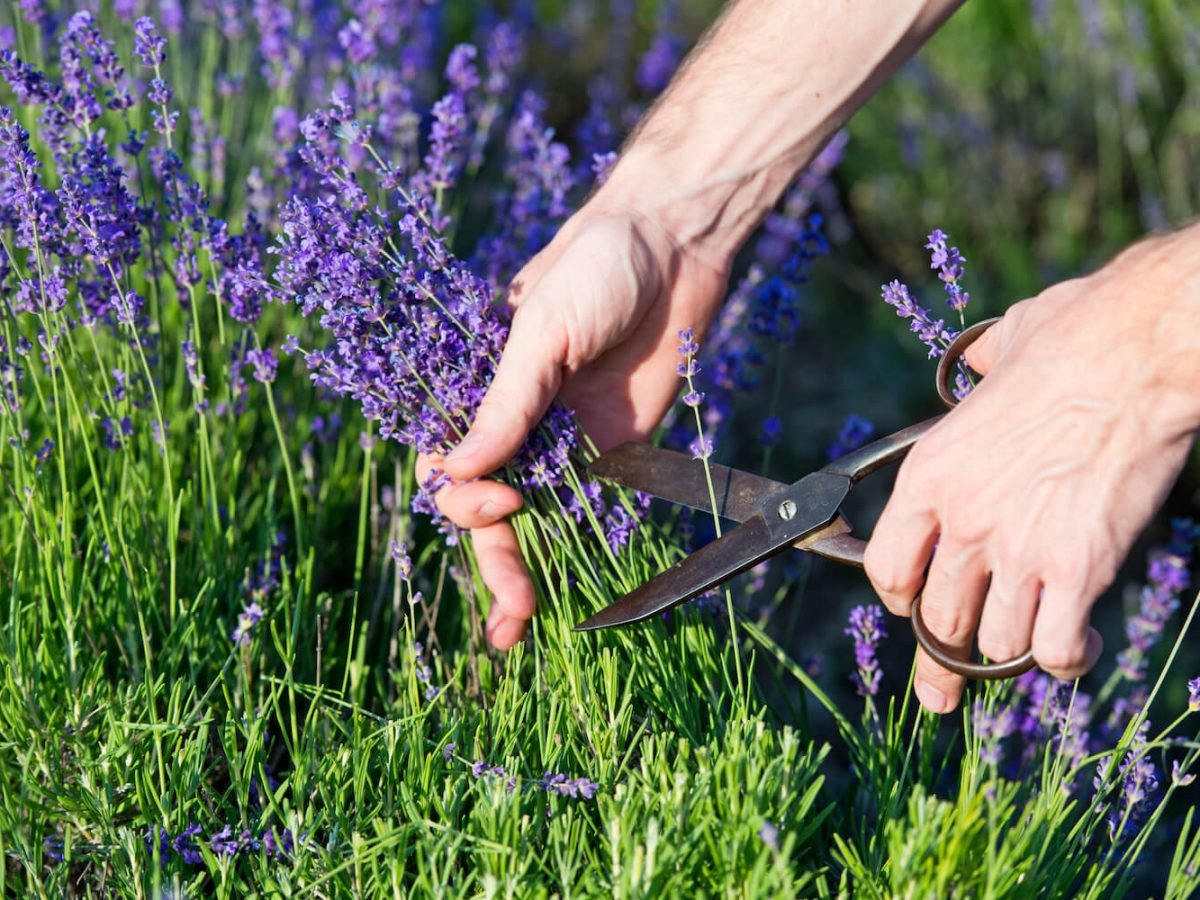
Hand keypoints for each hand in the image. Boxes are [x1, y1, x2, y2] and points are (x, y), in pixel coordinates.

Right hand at [417, 206, 728, 648]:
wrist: (673, 247)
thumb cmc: (595, 269)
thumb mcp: (542, 330)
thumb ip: (507, 405)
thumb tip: (455, 471)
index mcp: (481, 391)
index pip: (454, 466)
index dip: (467, 500)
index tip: (501, 500)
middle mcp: (517, 426)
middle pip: (494, 510)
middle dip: (499, 562)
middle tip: (513, 613)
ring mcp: (566, 443)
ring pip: (537, 522)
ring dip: (528, 572)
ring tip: (520, 626)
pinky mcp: (616, 451)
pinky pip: (589, 510)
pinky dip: (577, 551)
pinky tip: (571, 593)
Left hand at [865, 227, 1199, 712]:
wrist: (1138, 351)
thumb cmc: (1073, 339)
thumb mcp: (998, 352)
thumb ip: (977, 376)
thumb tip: (979, 361)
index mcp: (929, 476)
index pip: (887, 570)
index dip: (899, 597)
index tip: (911, 606)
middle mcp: (963, 523)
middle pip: (937, 620)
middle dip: (939, 661)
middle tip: (942, 691)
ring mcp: (1019, 551)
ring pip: (994, 645)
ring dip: (1007, 656)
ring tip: (1022, 653)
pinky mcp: (1079, 570)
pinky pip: (1055, 648)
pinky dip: (1062, 660)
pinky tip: (1072, 652)